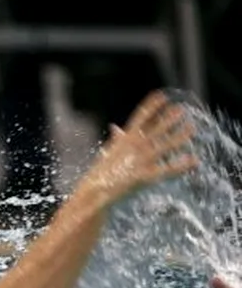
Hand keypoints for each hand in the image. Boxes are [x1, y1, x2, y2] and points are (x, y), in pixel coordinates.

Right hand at [78, 90, 197, 202]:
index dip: (151, 106)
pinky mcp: (145, 176)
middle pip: (155, 129)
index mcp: (125, 140)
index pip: (139, 118)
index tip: (162, 96)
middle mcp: (133, 147)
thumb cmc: (102, 172)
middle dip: (168, 119)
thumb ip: (117, 139)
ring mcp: (140, 161)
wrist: (94, 192)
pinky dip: (182, 165)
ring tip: (192, 128)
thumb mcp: (108, 152)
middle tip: (181, 110)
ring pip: (165, 146)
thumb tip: (115, 127)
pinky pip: (168, 169)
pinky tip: (194, 160)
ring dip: (179, 137)